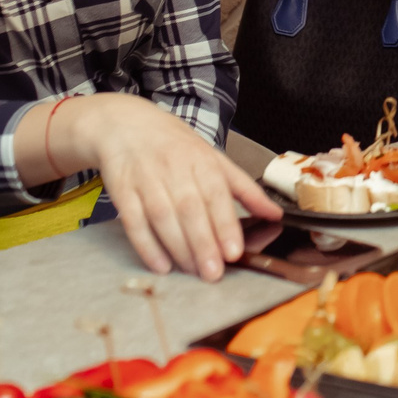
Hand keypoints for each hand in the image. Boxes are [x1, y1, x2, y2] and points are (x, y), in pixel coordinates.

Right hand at [46, 94, 279, 280]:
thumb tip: (275, 214)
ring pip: (162, 216)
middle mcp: (173, 168)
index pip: (215, 193)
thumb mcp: (213, 158)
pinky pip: (133, 221)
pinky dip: (146, 245)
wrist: (125, 125)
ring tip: (192, 272)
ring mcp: (145, 179)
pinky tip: (160, 265)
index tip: (234, 251)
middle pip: (189, 208)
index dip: (224, 223)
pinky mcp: (122, 191)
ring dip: (178, 247)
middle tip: (213, 273)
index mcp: (201, 159)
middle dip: (203, 243)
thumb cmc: (175, 145)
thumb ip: (244, 188)